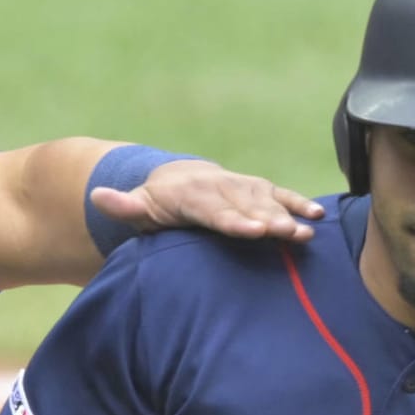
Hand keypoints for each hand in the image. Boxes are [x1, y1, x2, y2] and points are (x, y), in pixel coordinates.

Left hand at [89, 159, 323, 243]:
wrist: (178, 180)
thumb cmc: (157, 204)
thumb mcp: (137, 206)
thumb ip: (121, 205)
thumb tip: (96, 196)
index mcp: (193, 195)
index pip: (215, 211)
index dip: (234, 220)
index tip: (252, 230)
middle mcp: (221, 186)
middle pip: (247, 205)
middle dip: (269, 220)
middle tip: (288, 234)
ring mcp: (242, 187)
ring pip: (268, 201)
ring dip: (289, 215)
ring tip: (307, 232)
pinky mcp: (257, 190)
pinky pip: (281, 196)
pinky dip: (298, 204)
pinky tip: (318, 217)